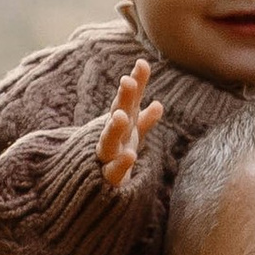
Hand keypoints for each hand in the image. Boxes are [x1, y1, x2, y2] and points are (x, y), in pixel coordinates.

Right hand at [97, 57, 163, 188]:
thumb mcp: (132, 136)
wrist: (96, 190)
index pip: (129, 100)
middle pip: (117, 114)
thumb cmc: (116, 156)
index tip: (143, 64)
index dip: (136, 83)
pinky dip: (121, 164)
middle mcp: (112, 136)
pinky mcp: (108, 179)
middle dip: (123, 99)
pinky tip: (131, 156)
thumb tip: (158, 103)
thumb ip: (144, 120)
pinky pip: (114, 171)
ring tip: (120, 116)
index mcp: (120, 123)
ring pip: (108, 141)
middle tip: (127, 81)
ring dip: (114, 129)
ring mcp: (107, 156)